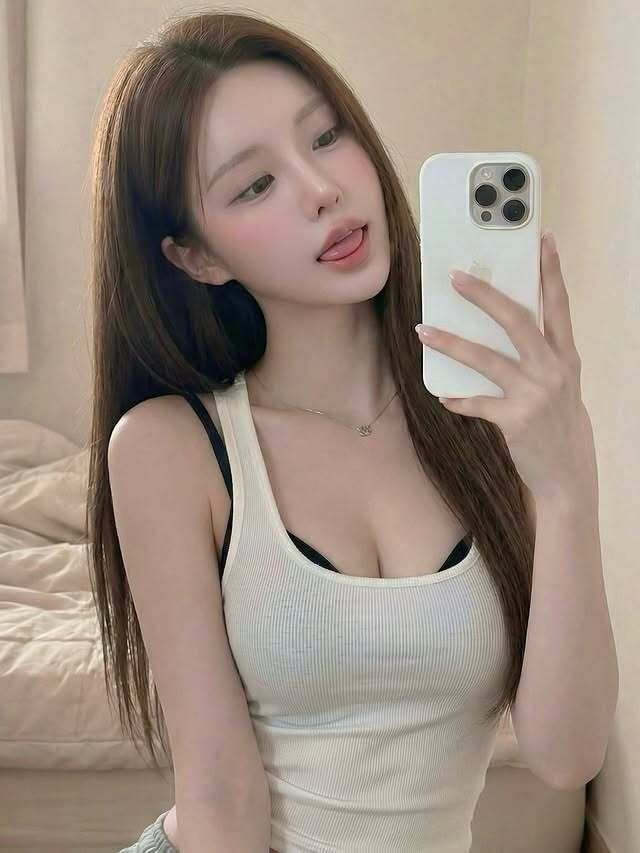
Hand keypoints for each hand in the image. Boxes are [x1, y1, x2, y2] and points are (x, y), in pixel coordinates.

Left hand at [416, 232, 597, 501]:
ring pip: (486, 358)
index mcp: (566, 357)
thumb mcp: (561, 386)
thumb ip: (539, 359)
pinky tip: (443, 395)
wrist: (569, 477)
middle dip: (484, 295)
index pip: (558, 305)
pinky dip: (457, 399)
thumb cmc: (561, 426)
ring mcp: (535, 395)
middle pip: (517, 320)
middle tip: (455, 277)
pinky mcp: (516, 421)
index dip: (551, 270)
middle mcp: (554, 370)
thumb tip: (499, 336)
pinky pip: (477, 403)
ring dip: (450, 343)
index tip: (543, 239)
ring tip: (423, 330)